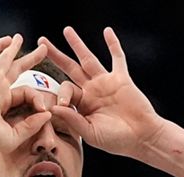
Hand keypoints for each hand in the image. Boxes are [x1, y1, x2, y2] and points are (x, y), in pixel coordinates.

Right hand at [0, 34, 51, 152]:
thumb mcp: (15, 135)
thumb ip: (32, 126)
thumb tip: (47, 114)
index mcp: (3, 104)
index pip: (26, 94)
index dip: (38, 100)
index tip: (44, 110)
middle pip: (17, 70)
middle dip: (31, 59)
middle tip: (42, 50)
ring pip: (5, 58)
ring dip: (14, 47)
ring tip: (20, 37)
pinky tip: (8, 39)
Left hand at [38, 27, 165, 157]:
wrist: (142, 137)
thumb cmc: (116, 140)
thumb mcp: (90, 133)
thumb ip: (73, 120)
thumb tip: (54, 108)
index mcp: (82, 105)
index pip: (66, 91)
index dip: (62, 96)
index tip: (63, 106)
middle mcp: (92, 91)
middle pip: (70, 68)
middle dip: (56, 55)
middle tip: (41, 42)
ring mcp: (106, 83)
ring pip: (88, 59)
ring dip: (77, 44)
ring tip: (66, 30)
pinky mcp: (121, 79)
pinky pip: (117, 58)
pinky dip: (113, 44)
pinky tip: (107, 31)